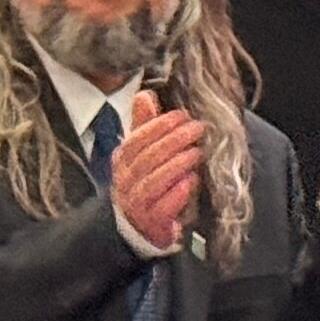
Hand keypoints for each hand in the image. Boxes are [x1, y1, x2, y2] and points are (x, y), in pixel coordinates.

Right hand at [110, 95, 207, 249]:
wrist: (138, 225)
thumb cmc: (145, 181)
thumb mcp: (143, 152)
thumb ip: (144, 125)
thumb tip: (145, 94)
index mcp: (122, 161)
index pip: (136, 140)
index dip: (158, 126)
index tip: (181, 115)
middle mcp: (125, 181)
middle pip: (147, 158)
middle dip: (173, 141)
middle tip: (196, 128)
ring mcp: (137, 203)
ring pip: (154, 181)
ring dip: (177, 165)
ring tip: (197, 152)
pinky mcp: (153, 222)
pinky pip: (163, 207)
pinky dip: (177, 193)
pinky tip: (191, 180)